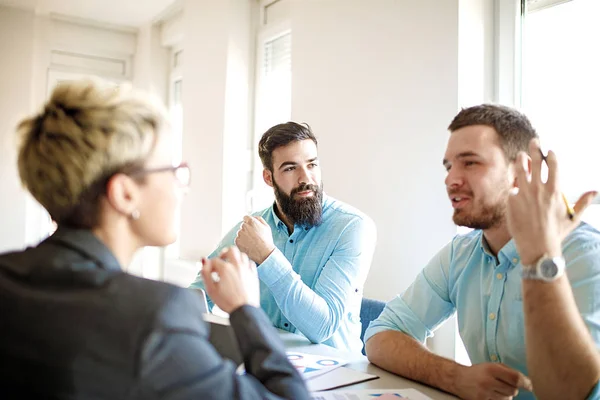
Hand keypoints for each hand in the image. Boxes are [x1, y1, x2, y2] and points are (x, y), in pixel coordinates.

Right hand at [200, 246, 259, 312]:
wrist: (244, 310)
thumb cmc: (228, 302)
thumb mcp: (210, 289)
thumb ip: (205, 274)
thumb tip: (204, 263)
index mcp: (225, 269)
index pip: (215, 260)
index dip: (209, 265)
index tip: (209, 271)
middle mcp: (237, 266)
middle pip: (231, 250)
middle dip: (224, 253)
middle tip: (220, 259)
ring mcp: (247, 270)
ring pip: (242, 254)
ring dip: (235, 257)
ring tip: (230, 264)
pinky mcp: (254, 275)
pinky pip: (250, 263)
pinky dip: (245, 263)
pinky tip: (241, 269)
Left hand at [234, 216, 275, 263]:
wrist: (264, 252)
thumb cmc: (266, 240)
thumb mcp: (266, 227)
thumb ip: (259, 219)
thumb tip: (253, 217)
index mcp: (251, 221)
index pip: (245, 218)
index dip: (249, 222)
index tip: (252, 227)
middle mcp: (244, 226)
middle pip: (243, 225)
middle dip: (247, 229)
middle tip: (253, 236)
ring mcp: (240, 234)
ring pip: (240, 233)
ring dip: (244, 236)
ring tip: (252, 242)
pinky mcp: (237, 241)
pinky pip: (238, 240)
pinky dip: (242, 242)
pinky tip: (248, 245)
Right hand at [455, 363, 532, 399]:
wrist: (458, 379)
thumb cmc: (478, 372)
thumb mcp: (491, 365)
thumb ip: (508, 371)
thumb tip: (526, 382)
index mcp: (491, 369)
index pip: (515, 378)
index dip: (525, 383)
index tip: (529, 385)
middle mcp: (488, 381)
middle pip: (513, 391)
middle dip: (511, 388)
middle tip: (503, 384)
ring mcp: (484, 393)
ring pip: (507, 399)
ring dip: (505, 395)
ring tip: (495, 389)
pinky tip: (491, 394)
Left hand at [507, 139, 596, 264]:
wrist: (537, 247)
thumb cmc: (556, 233)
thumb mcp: (572, 218)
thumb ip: (582, 203)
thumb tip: (594, 192)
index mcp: (554, 191)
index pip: (553, 165)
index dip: (551, 155)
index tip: (549, 151)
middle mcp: (538, 189)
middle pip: (535, 162)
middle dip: (534, 149)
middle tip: (534, 142)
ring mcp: (523, 194)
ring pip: (519, 169)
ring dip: (521, 160)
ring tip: (521, 156)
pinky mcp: (511, 200)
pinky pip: (511, 185)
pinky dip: (513, 180)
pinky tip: (513, 177)